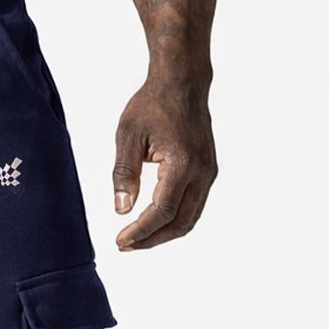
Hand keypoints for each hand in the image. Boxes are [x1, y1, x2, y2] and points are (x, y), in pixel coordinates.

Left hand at [112, 78, 216, 250]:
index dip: (141, 231)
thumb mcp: (128, 136)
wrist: (182, 82)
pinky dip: (174, 218)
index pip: (162, 211)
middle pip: (181, 222)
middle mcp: (202, 172)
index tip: (120, 240)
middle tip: (125, 245)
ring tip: (136, 238)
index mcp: (182, 164)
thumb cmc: (152, 104)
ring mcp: (208, 172)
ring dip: (164, 232)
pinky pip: (194, 204)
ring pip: (190, 217)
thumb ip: (124, 174)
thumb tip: (121, 209)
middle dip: (152, 239)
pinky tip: (153, 220)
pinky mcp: (208, 170)